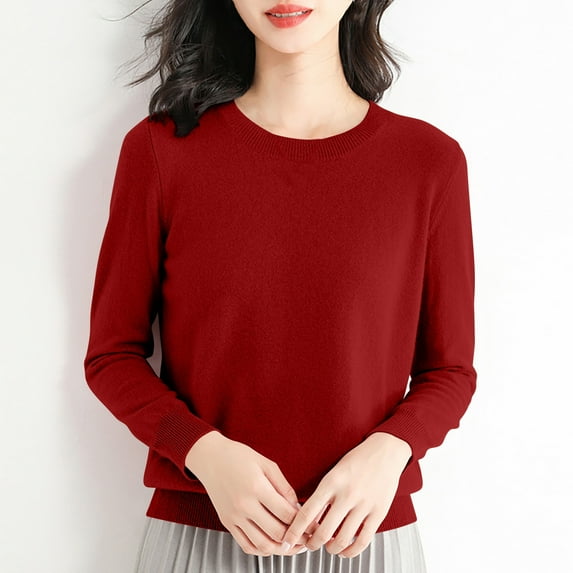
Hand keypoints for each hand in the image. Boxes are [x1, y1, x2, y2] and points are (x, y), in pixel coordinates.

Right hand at [185, 431, 311, 556]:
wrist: (211, 458)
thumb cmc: (239, 457)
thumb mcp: (267, 464)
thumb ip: (284, 487)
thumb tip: (297, 508)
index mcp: (256, 487)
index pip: (286, 514)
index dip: (303, 522)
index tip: (312, 524)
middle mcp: (244, 505)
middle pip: (276, 533)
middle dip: (296, 539)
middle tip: (308, 538)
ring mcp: (234, 516)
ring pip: (262, 545)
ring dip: (281, 550)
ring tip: (293, 546)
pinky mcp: (227, 523)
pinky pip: (246, 545)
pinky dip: (262, 550)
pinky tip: (273, 546)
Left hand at [280, 432, 411, 557]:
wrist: (385, 451)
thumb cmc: (358, 460)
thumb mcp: (334, 472)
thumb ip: (322, 495)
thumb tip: (308, 519)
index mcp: (331, 482)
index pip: (306, 512)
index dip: (294, 531)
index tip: (286, 541)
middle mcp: (347, 494)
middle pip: (323, 532)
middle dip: (312, 544)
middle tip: (309, 545)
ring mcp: (363, 505)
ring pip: (341, 540)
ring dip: (330, 549)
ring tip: (327, 547)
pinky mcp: (378, 513)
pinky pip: (363, 541)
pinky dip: (351, 552)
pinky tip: (345, 550)